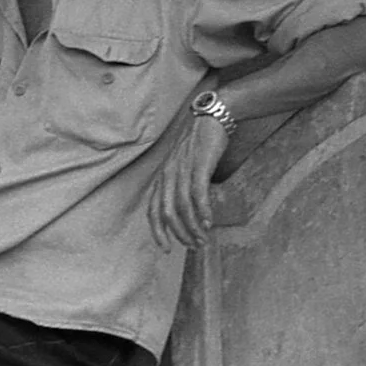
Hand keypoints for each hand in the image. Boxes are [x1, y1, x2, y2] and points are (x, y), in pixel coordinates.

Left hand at [147, 111, 229, 250]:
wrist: (212, 117)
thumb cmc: (198, 144)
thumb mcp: (182, 166)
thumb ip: (179, 186)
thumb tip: (186, 211)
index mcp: (162, 176)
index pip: (153, 211)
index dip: (158, 232)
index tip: (167, 249)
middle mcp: (168, 174)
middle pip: (166, 213)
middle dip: (179, 234)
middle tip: (193, 246)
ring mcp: (182, 170)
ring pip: (182, 207)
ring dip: (193, 227)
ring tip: (203, 239)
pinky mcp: (199, 165)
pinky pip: (198, 193)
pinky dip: (202, 211)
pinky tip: (209, 222)